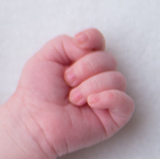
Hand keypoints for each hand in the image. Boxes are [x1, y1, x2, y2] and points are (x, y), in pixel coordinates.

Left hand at [8, 28, 133, 158]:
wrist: (33, 120)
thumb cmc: (37, 91)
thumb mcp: (46, 57)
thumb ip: (66, 43)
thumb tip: (88, 49)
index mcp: (83, 62)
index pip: (99, 41)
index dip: (93, 38)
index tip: (79, 43)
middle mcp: (98, 77)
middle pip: (109, 59)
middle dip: (85, 68)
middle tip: (67, 81)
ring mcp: (107, 97)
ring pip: (117, 79)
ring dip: (91, 86)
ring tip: (73, 98)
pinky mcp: (113, 117)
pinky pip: (126, 102)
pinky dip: (109, 98)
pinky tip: (91, 102)